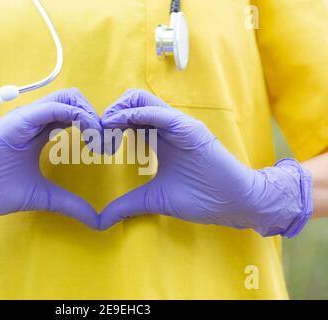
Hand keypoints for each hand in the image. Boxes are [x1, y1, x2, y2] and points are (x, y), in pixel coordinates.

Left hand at [99, 89, 312, 237]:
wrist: (234, 205)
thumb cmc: (200, 199)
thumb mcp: (153, 199)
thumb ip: (127, 205)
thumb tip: (101, 221)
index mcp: (160, 139)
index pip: (130, 117)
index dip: (110, 125)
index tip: (99, 144)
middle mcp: (168, 127)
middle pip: (133, 102)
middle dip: (111, 113)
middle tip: (99, 135)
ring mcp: (179, 125)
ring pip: (143, 100)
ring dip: (119, 110)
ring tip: (106, 127)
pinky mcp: (190, 129)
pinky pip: (158, 112)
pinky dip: (135, 114)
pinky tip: (118, 124)